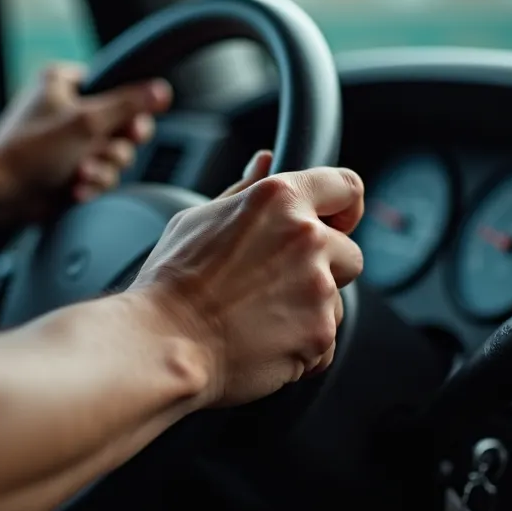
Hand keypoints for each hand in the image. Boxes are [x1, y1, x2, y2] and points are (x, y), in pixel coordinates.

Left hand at [0, 63, 172, 221]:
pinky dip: (90, 185)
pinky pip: (100, 176)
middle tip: (101, 152)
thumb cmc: (30, 152)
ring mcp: (70, 143)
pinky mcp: (71, 171)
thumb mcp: (86, 121)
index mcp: (64, 84)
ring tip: (80, 176)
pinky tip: (75, 190)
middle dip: (113, 149)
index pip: (116, 87)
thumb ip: (128, 105)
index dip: (127, 111)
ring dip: (101, 170)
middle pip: (122, 127)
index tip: (128, 127)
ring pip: (114, 156)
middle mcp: (68, 110)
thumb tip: (161, 91)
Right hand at [129, 150, 364, 407]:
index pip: (345, 187)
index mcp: (279, 199)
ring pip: (336, 301)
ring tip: (258, 319)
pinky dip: (302, 347)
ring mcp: (318, 288)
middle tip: (275, 286)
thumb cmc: (171, 283)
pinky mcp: (320, 334)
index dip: (345, 206)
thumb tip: (265, 163)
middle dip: (323, 270)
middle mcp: (307, 239)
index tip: (338, 221)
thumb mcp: (198, 219)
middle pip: (349, 253)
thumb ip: (244, 191)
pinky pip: (326, 342)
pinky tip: (263, 342)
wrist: (163, 343)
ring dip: (309, 311)